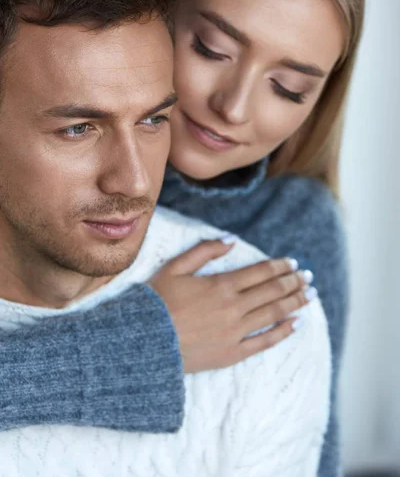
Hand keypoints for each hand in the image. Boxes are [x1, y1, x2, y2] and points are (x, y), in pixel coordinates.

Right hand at [148, 239, 314, 372]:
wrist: (144, 342)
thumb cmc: (157, 302)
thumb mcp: (175, 268)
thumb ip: (205, 251)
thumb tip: (231, 240)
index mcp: (221, 285)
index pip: (260, 272)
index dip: (280, 266)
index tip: (293, 263)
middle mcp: (234, 307)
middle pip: (272, 291)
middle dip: (293, 282)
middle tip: (308, 276)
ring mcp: (235, 332)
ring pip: (273, 313)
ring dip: (295, 302)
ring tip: (310, 295)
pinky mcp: (232, 353)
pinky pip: (264, 342)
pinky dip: (282, 332)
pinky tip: (295, 324)